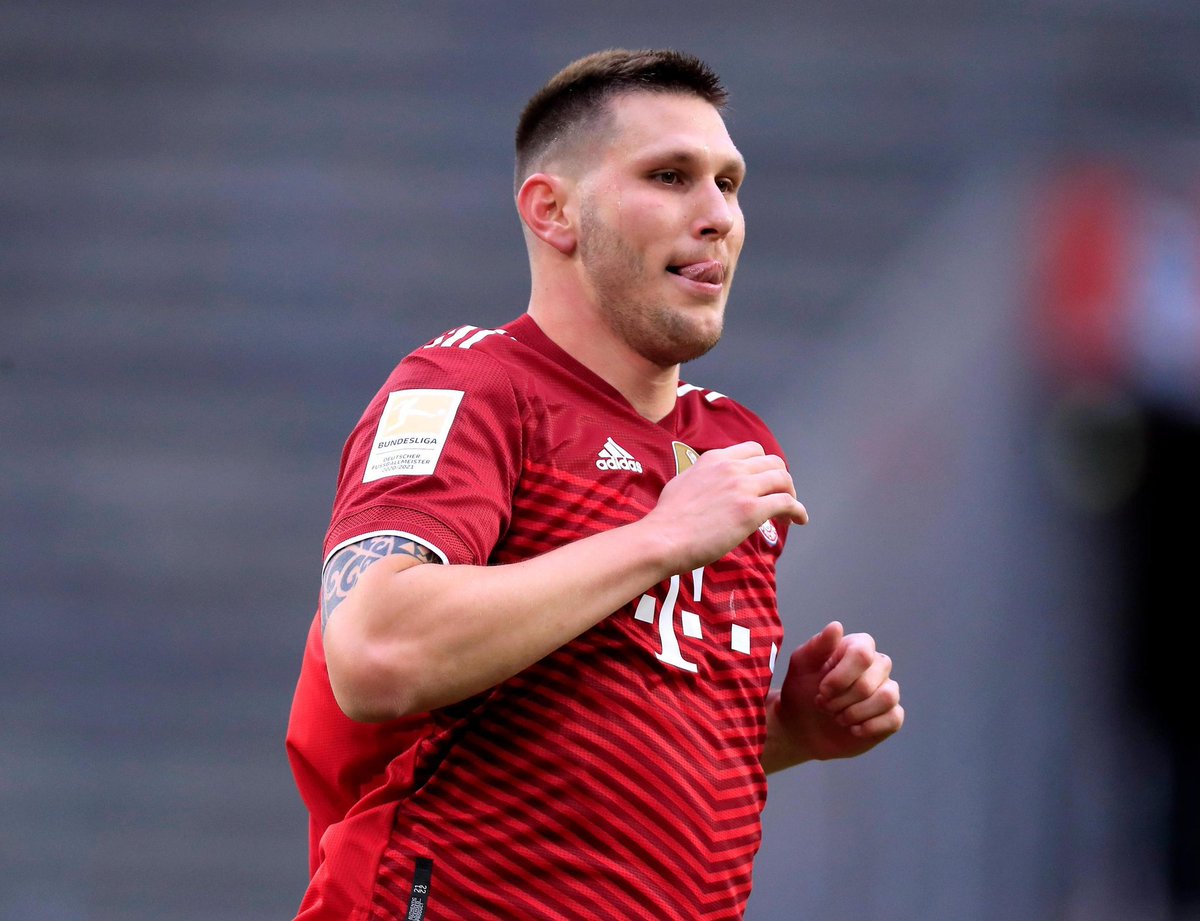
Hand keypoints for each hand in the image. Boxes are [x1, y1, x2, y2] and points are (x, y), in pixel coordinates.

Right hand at [644, 441, 807, 573]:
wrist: (663, 537)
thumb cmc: (668, 518)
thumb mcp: (683, 481)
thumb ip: (702, 476)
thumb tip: (709, 483)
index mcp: (715, 459)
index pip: (753, 450)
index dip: (764, 466)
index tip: (764, 482)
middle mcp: (731, 467)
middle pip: (773, 463)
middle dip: (781, 480)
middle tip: (780, 496)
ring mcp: (742, 487)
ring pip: (783, 480)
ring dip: (791, 494)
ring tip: (790, 511)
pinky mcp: (751, 510)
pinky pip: (787, 503)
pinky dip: (798, 511)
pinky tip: (799, 520)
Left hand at [767, 621, 902, 766]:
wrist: (802, 727)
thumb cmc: (802, 690)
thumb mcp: (802, 666)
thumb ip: (818, 645)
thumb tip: (836, 626)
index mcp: (857, 646)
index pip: (862, 654)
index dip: (840, 678)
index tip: (821, 690)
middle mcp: (877, 664)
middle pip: (869, 683)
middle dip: (841, 700)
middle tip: (824, 705)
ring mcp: (887, 689)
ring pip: (886, 698)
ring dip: (855, 714)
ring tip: (837, 717)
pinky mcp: (892, 715)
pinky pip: (894, 718)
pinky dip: (869, 727)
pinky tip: (852, 729)